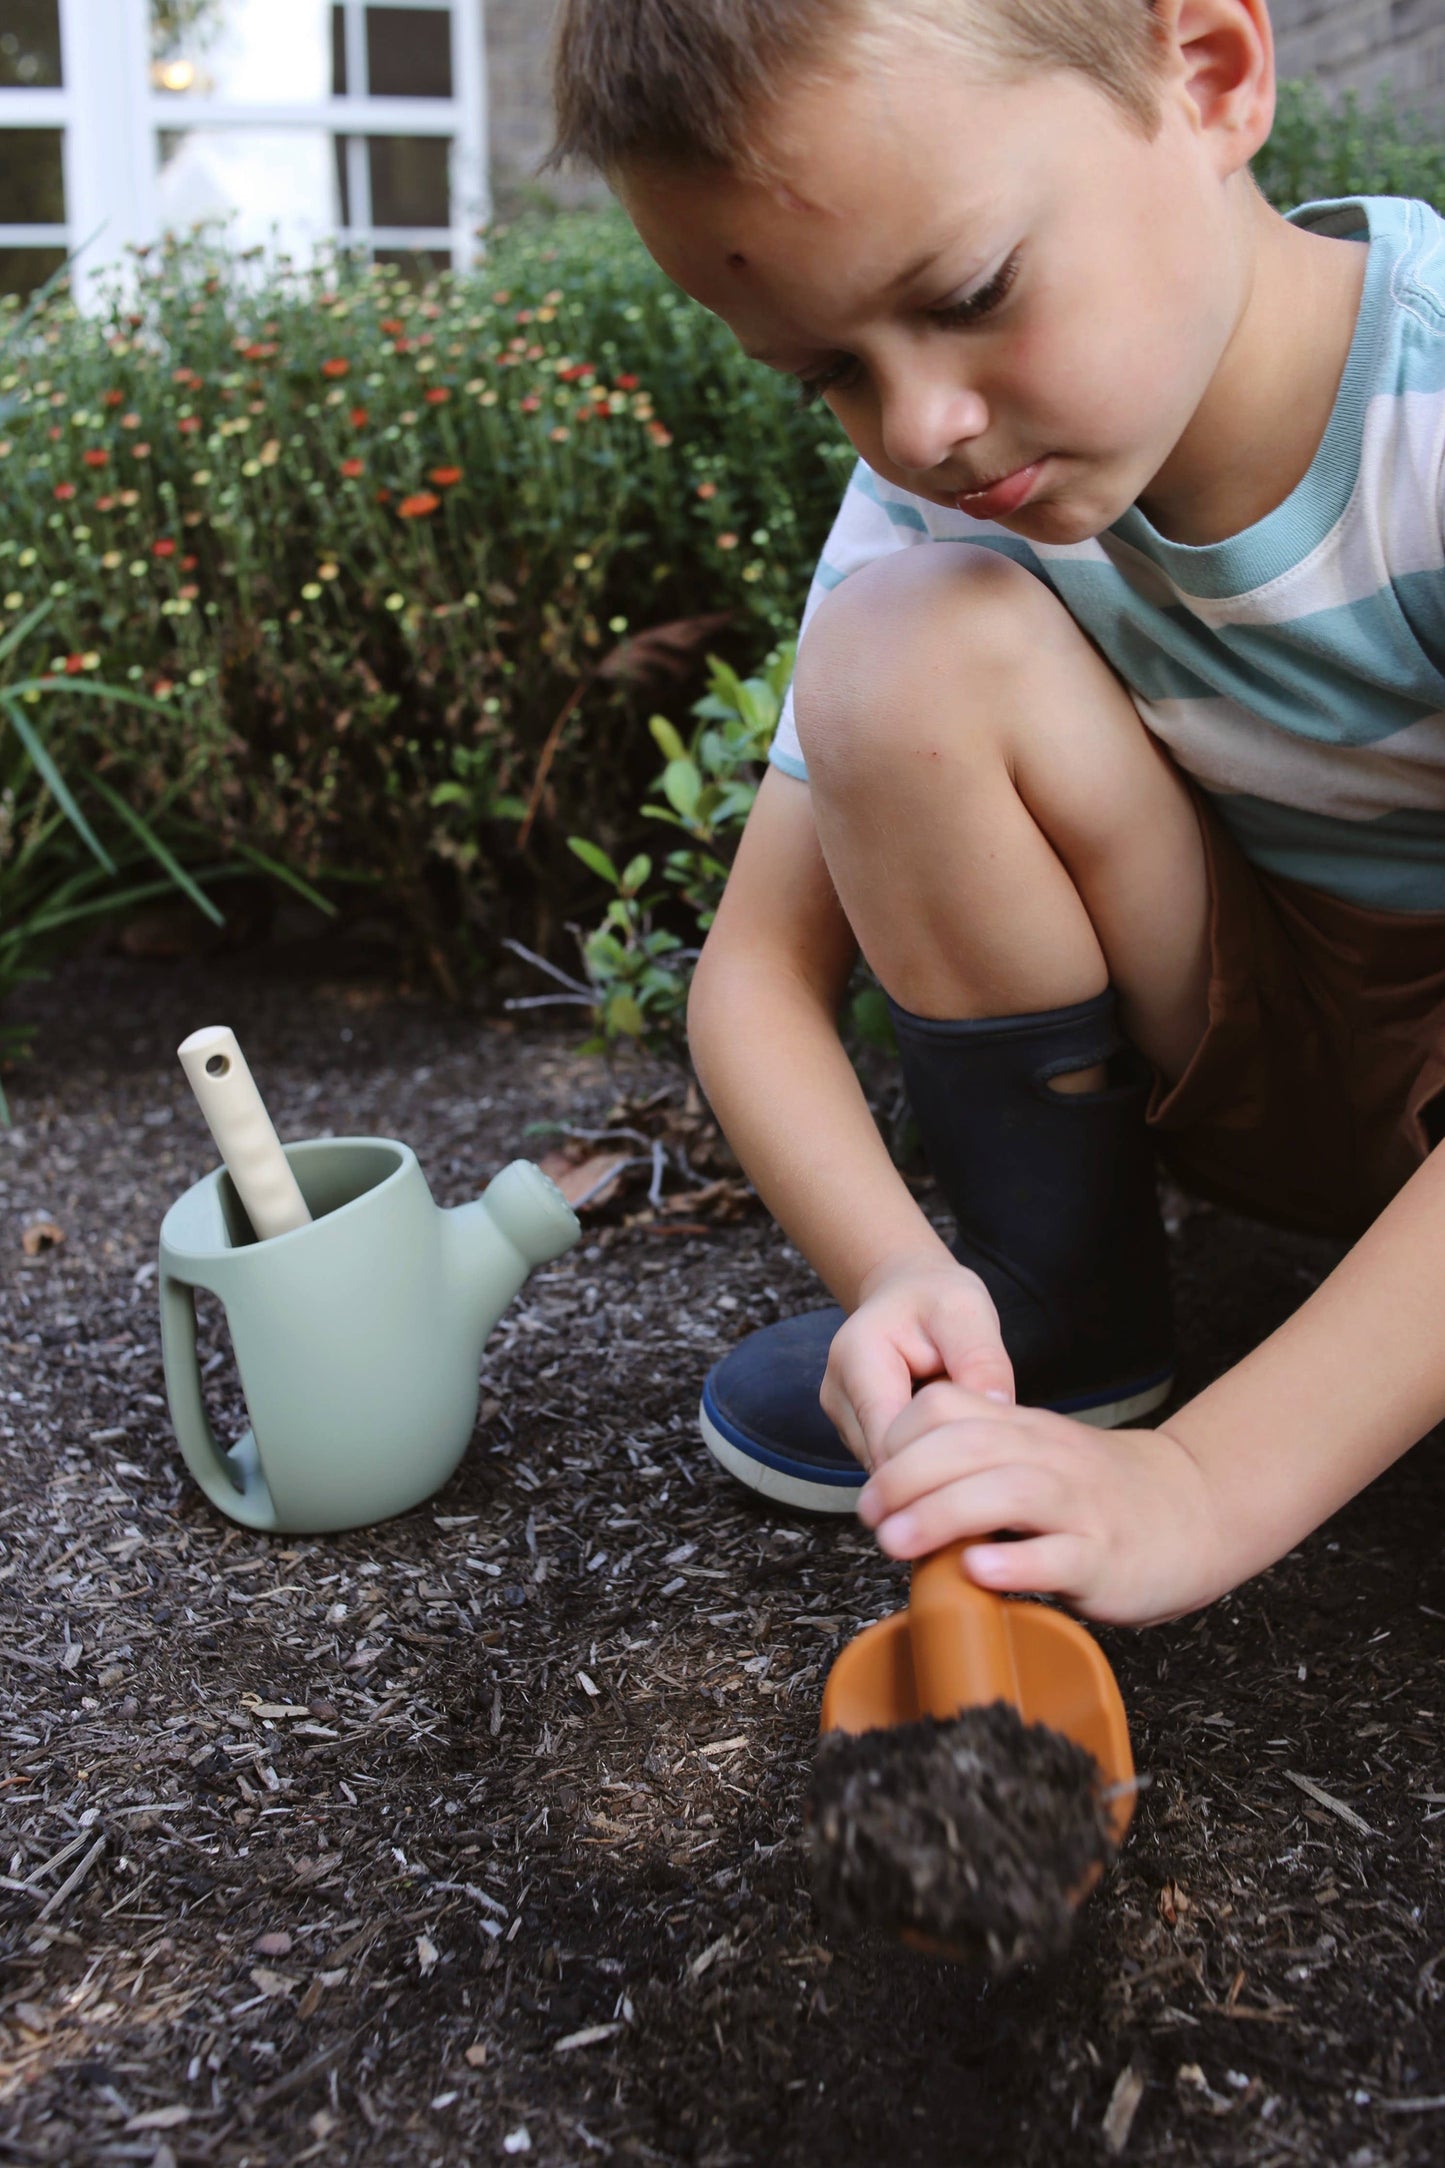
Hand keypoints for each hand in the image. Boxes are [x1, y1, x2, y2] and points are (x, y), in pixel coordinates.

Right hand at [820, 1251, 1014, 1474]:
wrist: (906, 1290)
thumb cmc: (936, 1298)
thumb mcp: (968, 1311)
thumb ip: (982, 1360)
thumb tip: (998, 1414)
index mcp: (858, 1359)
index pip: (890, 1439)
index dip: (939, 1461)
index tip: (987, 1464)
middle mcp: (838, 1395)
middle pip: (887, 1461)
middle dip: (939, 1463)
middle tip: (988, 1445)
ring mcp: (842, 1419)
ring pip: (889, 1468)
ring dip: (931, 1462)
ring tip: (966, 1432)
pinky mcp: (854, 1433)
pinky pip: (890, 1462)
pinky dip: (923, 1458)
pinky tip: (948, 1436)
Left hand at [855, 1381, 1229, 1625]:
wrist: (1197, 1511)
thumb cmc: (1100, 1493)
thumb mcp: (1038, 1456)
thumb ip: (977, 1462)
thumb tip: (897, 1493)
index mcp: (1025, 1430)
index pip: (947, 1408)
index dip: (898, 1438)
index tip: (873, 1480)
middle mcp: (1051, 1459)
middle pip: (967, 1446)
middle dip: (904, 1478)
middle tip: (871, 1517)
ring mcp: (1081, 1508)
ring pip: (1007, 1493)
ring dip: (941, 1516)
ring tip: (898, 1543)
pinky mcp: (1106, 1559)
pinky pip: (1057, 1556)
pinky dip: (1012, 1562)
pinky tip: (975, 1570)